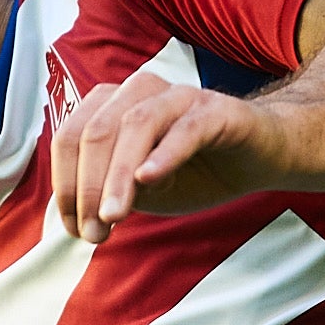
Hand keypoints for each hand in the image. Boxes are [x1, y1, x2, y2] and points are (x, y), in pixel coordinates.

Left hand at [51, 67, 282, 242]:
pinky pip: (186, 128)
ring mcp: (180, 96)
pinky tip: (149, 179)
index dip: (65, 184)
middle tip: (94, 233)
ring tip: (113, 215)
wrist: (259, 158)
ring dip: (118, 174)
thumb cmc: (194, 171)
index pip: (71, 136)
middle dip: (89, 186)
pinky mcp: (217, 110)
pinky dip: (164, 153)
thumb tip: (82, 217)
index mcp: (113, 105)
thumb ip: (114, 193)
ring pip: (136, 125)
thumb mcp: (145, 191)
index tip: (73, 229)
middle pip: (98, 130)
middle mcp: (141, 91)